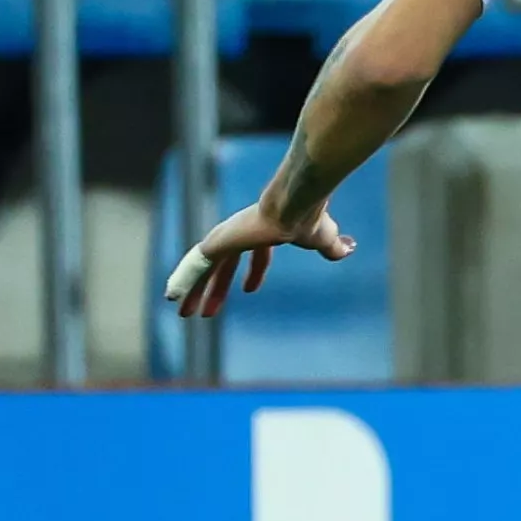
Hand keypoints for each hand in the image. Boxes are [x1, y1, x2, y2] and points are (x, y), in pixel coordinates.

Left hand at [165, 198, 354, 319]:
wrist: (295, 206)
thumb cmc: (309, 218)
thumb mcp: (323, 238)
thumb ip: (331, 246)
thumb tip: (348, 249)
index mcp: (263, 232)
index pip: (254, 255)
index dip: (253, 274)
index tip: (250, 291)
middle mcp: (239, 234)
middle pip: (222, 267)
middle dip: (215, 290)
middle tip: (206, 313)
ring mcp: (225, 237)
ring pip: (204, 270)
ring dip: (194, 293)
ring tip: (185, 315)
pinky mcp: (216, 242)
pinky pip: (194, 268)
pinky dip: (183, 283)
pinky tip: (173, 298)